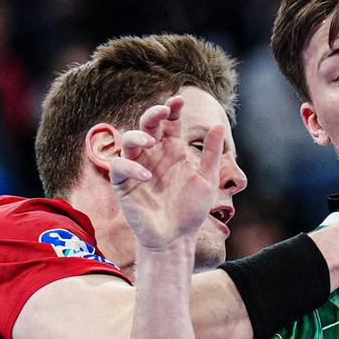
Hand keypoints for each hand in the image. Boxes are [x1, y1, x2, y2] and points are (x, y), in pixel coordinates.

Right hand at [110, 96, 225, 250]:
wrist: (176, 239)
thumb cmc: (190, 210)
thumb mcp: (207, 180)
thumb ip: (211, 154)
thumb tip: (218, 125)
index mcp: (172, 151)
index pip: (169, 122)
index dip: (172, 109)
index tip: (178, 100)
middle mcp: (154, 155)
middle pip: (147, 125)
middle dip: (153, 114)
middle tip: (163, 110)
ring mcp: (137, 167)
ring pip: (128, 140)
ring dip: (137, 135)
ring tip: (151, 140)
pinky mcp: (124, 184)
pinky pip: (120, 167)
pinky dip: (131, 167)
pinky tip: (147, 176)